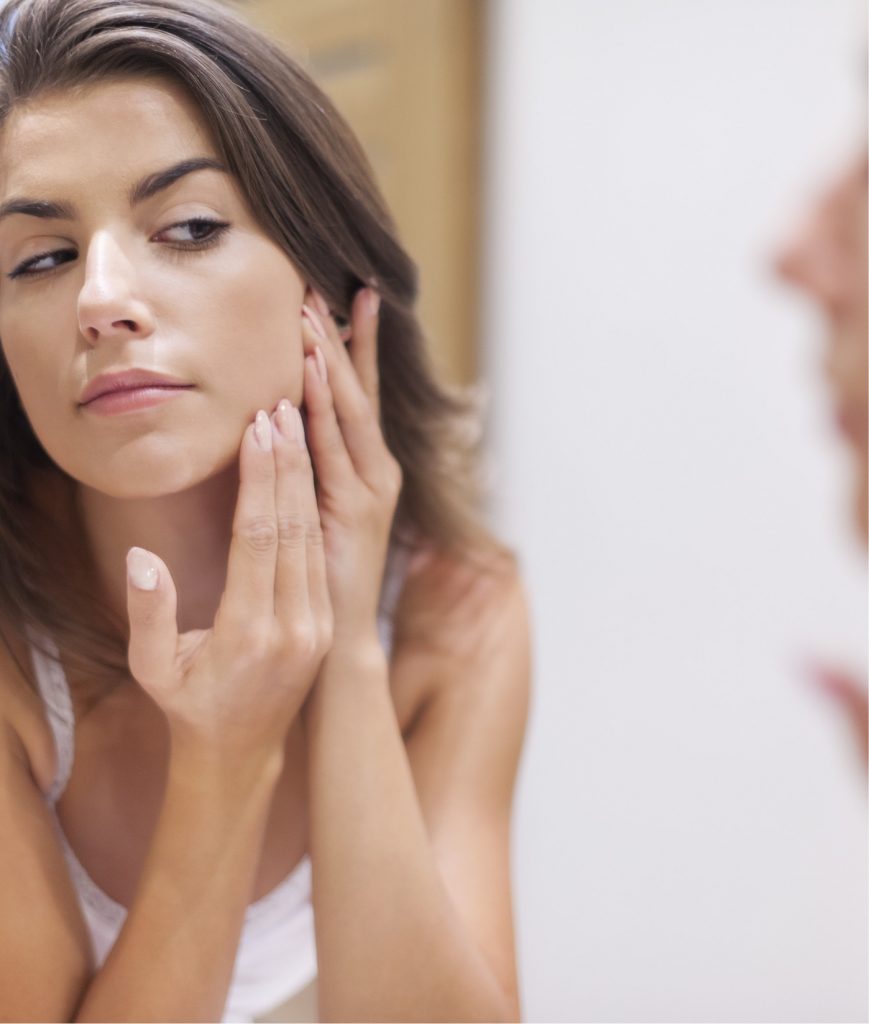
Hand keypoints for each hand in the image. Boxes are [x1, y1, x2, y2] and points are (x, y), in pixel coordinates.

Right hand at [123, 403, 332, 758]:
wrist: (241, 753)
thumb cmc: (189, 706)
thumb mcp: (153, 670)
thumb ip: (149, 614)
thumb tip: (141, 557)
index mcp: (250, 632)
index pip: (259, 538)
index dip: (261, 480)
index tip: (260, 430)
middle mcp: (294, 625)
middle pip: (293, 527)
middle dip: (288, 462)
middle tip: (282, 405)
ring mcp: (316, 624)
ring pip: (313, 536)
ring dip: (305, 478)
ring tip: (296, 425)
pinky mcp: (325, 622)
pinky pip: (319, 554)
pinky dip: (313, 508)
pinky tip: (305, 472)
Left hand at [299, 287, 401, 647]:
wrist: (336, 645)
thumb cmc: (319, 582)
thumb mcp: (314, 517)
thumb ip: (306, 475)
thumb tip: (279, 429)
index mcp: (366, 470)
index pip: (356, 397)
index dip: (350, 347)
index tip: (339, 297)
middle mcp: (377, 471)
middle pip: (358, 392)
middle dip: (342, 337)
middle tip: (325, 283)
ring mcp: (372, 489)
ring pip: (349, 410)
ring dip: (329, 358)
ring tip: (312, 311)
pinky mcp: (358, 510)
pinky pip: (335, 447)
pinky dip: (323, 406)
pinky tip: (306, 370)